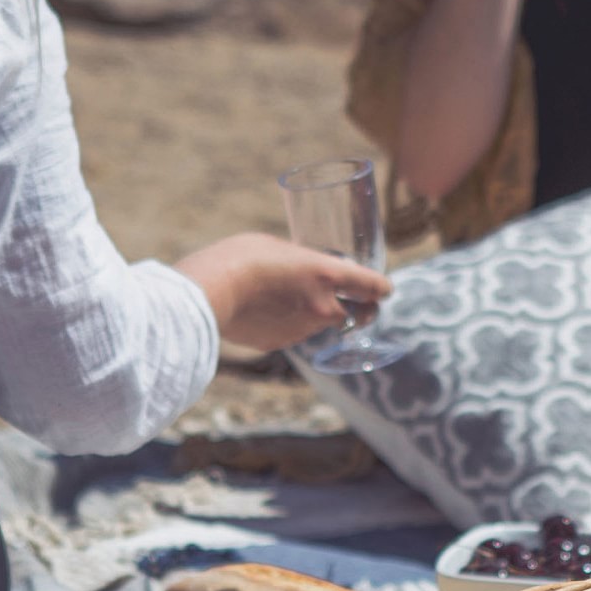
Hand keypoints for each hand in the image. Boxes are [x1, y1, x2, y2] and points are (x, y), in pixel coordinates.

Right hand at [174, 234, 394, 355]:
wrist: (205, 293)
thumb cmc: (238, 257)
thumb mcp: (277, 246)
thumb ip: (300, 260)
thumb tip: (305, 270)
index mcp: (327, 274)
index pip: (373, 286)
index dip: (382, 288)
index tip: (384, 289)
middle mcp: (324, 306)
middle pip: (361, 315)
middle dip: (364, 311)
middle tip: (358, 305)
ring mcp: (304, 329)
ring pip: (324, 324)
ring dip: (319, 315)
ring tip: (292, 298)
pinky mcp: (281, 343)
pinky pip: (294, 333)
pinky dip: (289, 324)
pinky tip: (267, 311)